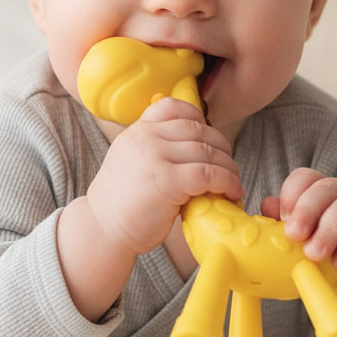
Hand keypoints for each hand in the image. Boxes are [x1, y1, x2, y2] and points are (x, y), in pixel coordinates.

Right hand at [87, 97, 243, 255]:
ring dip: (229, 168)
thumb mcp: (131, 162)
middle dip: (222, 148)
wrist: (103, 230)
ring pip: (208, 151)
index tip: (210, 139)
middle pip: (199, 130)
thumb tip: (196, 149)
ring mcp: (155, 157)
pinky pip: (209, 174)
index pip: (174, 106)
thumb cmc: (122, 203)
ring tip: (233, 183)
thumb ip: (155, 148)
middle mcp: (145, 138)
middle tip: (228, 167)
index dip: (200, 119)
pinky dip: (227, 182)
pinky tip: (231, 192)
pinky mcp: (167, 180)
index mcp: (137, 131)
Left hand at [260, 168, 336, 306]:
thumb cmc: (324, 259)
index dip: (291, 195)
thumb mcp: (299, 243)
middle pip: (326, 187)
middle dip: (306, 211)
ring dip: (328, 231)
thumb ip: (283, 224)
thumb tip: (267, 204)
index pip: (304, 177)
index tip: (283, 222)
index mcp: (321, 192)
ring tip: (314, 255)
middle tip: (294, 235)